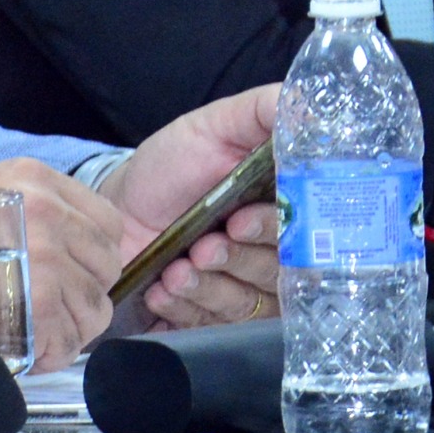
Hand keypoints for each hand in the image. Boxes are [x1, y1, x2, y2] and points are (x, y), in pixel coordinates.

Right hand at [0, 157, 144, 377]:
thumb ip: (30, 214)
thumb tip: (72, 245)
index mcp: (33, 181)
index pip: (106, 221)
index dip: (90, 254)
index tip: (71, 272)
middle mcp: (47, 214)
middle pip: (107, 265)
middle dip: (83, 293)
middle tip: (48, 308)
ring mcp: (47, 260)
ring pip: (96, 309)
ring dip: (70, 328)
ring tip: (30, 331)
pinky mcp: (40, 307)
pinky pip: (72, 342)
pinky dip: (50, 354)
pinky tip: (21, 348)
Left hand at [103, 86, 284, 329]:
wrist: (118, 206)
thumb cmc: (172, 167)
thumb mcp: (215, 126)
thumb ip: (264, 111)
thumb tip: (314, 106)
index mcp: (286, 207)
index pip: (308, 230)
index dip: (275, 230)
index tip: (239, 220)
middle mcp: (274, 252)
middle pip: (281, 273)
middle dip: (239, 260)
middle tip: (205, 246)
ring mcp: (244, 288)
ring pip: (247, 304)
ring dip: (209, 287)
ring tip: (176, 270)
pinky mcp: (212, 317)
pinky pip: (212, 325)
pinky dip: (184, 307)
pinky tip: (161, 290)